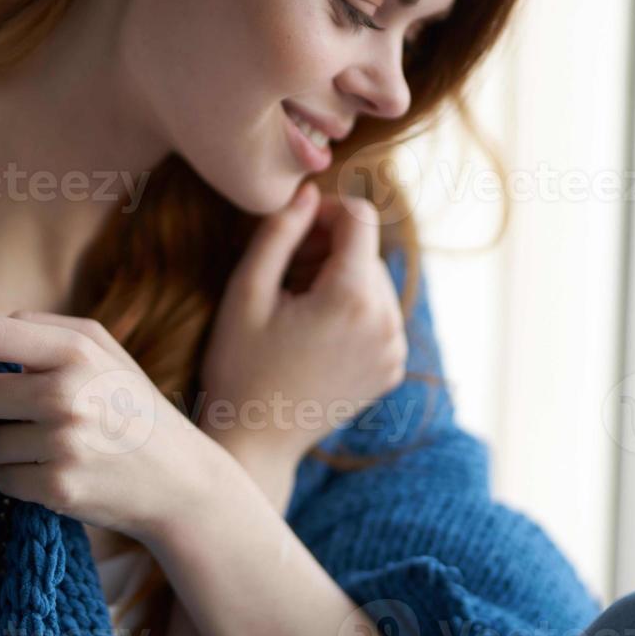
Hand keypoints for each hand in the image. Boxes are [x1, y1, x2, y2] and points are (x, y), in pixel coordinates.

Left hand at [0, 310, 221, 545]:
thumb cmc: (129, 407)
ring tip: (44, 445)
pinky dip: (16, 479)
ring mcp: (62, 442)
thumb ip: (39, 333)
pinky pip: (0, 479)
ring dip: (0, 447)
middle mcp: (67, 392)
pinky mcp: (58, 487)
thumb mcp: (102, 351)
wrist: (181, 481)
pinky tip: (52, 472)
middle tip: (4, 413)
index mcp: (76, 348)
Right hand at [199, 181, 408, 468]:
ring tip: (295, 306)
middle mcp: (386, 322)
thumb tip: (308, 193)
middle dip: (328, 250)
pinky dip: (351, 310)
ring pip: (374, 280)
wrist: (255, 442)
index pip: (361, 217)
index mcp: (351, 299)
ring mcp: (394, 349)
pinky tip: (313, 332)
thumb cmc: (239, 364)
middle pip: (366, 250)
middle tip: (283, 276)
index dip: (325, 212)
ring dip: (339, 278)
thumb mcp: (246, 292)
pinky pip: (380, 314)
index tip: (293, 232)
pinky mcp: (392, 368)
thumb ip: (278, 233)